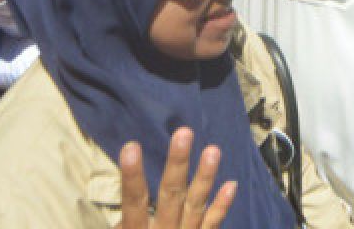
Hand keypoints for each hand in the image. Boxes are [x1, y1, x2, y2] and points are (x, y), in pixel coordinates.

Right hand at [116, 127, 235, 228]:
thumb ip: (124, 228)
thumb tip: (122, 216)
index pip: (133, 204)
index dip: (132, 177)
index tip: (131, 146)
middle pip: (170, 197)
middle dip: (177, 165)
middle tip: (183, 133)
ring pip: (196, 206)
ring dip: (205, 178)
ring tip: (214, 150)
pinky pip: (211, 226)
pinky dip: (221, 206)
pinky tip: (232, 185)